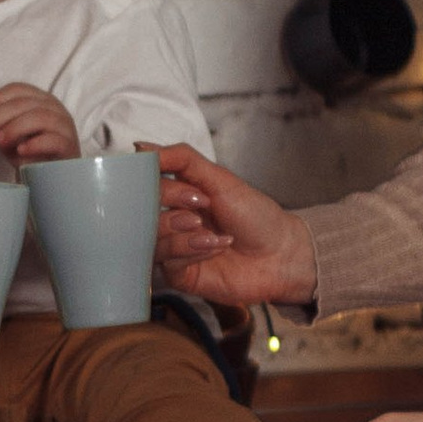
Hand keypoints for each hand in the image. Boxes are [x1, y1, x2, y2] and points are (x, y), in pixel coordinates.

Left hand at [0, 82, 79, 166]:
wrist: (51, 179)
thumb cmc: (29, 153)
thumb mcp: (5, 136)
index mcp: (39, 99)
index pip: (16, 89)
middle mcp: (54, 107)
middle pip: (24, 103)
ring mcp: (64, 126)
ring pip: (40, 117)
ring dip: (14, 128)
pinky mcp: (69, 146)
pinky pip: (54, 140)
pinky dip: (35, 144)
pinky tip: (20, 151)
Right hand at [154, 143, 318, 309]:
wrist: (280, 254)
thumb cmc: (256, 216)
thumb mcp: (219, 178)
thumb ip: (181, 159)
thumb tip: (142, 147)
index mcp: (179, 195)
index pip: (147, 185)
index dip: (164, 188)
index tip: (194, 193)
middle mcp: (173, 220)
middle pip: (144, 213)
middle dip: (174, 212)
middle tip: (202, 211)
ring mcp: (174, 248)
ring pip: (152, 238)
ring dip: (183, 234)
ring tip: (211, 234)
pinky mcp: (179, 274)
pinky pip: (167, 261)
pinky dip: (191, 251)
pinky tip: (215, 249)